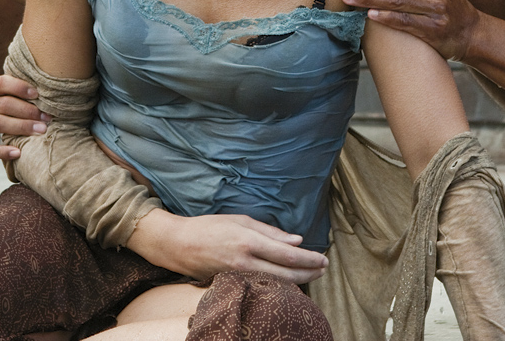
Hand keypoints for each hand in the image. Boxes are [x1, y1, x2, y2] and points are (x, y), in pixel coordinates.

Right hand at [0, 74, 48, 159]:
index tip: (37, 94)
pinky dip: (4, 151)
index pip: (2, 84)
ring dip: (23, 127)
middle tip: (48, 117)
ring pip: (1, 124)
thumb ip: (14, 91)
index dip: (19, 87)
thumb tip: (49, 91)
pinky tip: (18, 153)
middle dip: (28, 111)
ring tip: (42, 130)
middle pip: (6, 105)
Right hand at [127, 211, 327, 283]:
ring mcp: (239, 276)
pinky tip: (289, 280)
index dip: (309, 259)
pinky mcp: (233, 283)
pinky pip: (262, 285)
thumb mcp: (240, 220)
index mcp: (249, 241)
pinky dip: (279, 283)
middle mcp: (245, 262)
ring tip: (313, 274)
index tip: (323, 258)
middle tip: (324, 268)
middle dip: (309, 272)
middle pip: (287, 274)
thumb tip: (296, 240)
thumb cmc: (210, 227)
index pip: (287, 254)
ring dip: (298, 280)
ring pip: (276, 283)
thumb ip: (270, 231)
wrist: (179, 244)